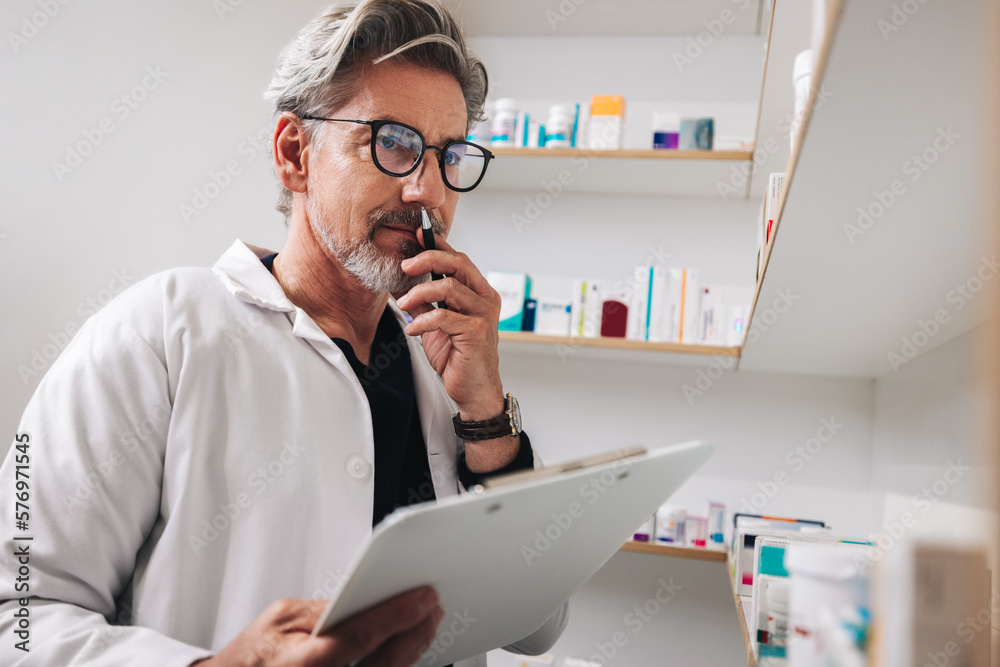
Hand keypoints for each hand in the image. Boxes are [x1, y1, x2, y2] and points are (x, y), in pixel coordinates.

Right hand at [192, 586, 442, 666]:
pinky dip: (395, 665)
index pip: (364, 635)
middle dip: (416, 633)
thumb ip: (325, 611)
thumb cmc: (251, 658)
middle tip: (434, 608)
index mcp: (306, 663)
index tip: (425, 597)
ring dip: (411, 651)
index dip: (399, 614)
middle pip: (387, 663)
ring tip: (425, 624)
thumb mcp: (280, 619)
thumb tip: (367, 603)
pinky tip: (404, 649)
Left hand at [395, 233, 505, 422]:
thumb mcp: (437, 324)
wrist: (473, 390)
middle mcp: (485, 299)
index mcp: (479, 293)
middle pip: (458, 264)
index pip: (460, 259)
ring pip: (448, 287)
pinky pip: (443, 316)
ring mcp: (483, 314)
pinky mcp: (476, 331)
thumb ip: (426, 302)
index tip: (417, 236)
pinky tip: (413, 330)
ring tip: (404, 305)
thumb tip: (404, 284)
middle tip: (404, 267)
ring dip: (419, 293)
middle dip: (427, 259)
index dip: (439, 245)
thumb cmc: (459, 357)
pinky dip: (422, 321)